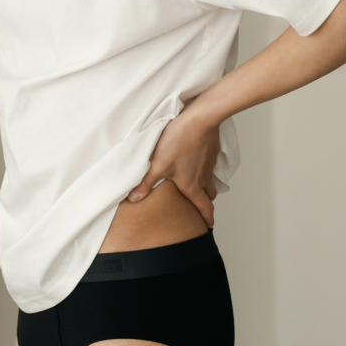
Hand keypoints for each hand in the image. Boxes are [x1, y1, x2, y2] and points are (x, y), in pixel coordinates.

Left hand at [127, 105, 220, 227]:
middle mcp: (204, 178)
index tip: (208, 227)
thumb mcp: (157, 165)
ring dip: (206, 186)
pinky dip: (204, 169)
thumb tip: (134, 199)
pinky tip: (195, 163)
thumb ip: (145, 184)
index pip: (204, 208)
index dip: (207, 220)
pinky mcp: (211, 151)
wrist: (200, 119)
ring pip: (210, 181)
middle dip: (206, 203)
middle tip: (199, 208)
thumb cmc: (179, 141)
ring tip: (196, 186)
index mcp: (192, 186)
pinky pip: (210, 166)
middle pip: (209, 196)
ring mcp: (209, 164)